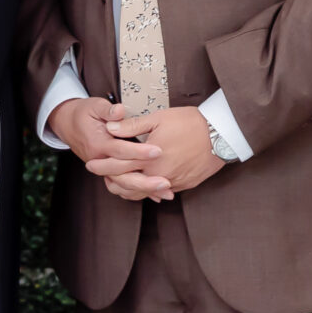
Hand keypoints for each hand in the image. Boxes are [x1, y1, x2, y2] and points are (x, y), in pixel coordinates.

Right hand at [48, 96, 170, 201]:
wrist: (67, 124)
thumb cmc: (84, 113)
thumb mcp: (94, 106)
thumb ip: (108, 110)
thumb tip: (119, 111)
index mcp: (98, 143)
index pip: (120, 150)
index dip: (139, 152)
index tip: (158, 151)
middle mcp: (99, 160)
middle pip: (123, 175)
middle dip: (145, 180)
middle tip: (166, 181)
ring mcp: (103, 168)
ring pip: (124, 185)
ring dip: (145, 190)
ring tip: (166, 192)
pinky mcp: (107, 172)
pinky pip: (123, 186)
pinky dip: (139, 192)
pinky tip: (157, 195)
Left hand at [102, 106, 225, 194]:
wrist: (221, 135)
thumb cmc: (190, 123)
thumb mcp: (158, 119)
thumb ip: (132, 126)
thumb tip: (110, 127)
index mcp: (149, 160)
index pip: (118, 166)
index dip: (102, 165)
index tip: (90, 164)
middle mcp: (158, 176)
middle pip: (127, 184)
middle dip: (110, 180)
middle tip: (99, 175)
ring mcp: (172, 183)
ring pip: (143, 193)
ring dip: (127, 189)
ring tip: (116, 183)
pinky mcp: (183, 185)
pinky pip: (160, 193)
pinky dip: (147, 191)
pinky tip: (141, 185)